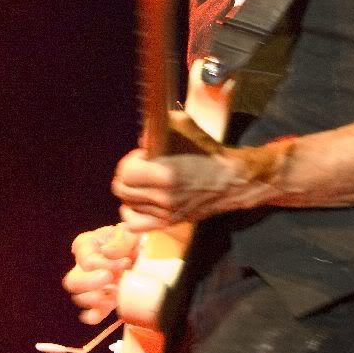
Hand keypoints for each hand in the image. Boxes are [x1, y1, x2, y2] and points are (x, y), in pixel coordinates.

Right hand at [62, 224, 138, 323]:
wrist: (144, 250)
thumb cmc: (132, 238)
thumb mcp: (129, 232)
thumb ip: (119, 240)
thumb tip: (107, 252)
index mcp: (85, 245)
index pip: (86, 261)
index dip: (105, 264)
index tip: (126, 262)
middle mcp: (81, 266)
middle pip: (72, 282)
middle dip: (92, 284)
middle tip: (112, 279)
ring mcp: (89, 286)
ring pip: (80, 298)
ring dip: (99, 298)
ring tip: (118, 291)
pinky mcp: (100, 301)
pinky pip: (90, 314)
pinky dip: (98, 314)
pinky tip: (110, 306)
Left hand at [111, 145, 290, 232]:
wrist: (231, 180)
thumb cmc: (208, 152)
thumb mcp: (185, 127)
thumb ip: (158, 128)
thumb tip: (140, 137)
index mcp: (166, 174)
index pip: (126, 173)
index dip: (129, 160)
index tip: (143, 155)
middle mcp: (163, 198)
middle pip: (122, 190)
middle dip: (126, 174)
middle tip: (140, 166)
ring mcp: (166, 214)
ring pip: (127, 205)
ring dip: (130, 191)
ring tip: (142, 182)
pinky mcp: (169, 223)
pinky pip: (135, 225)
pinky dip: (131, 213)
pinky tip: (139, 202)